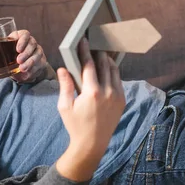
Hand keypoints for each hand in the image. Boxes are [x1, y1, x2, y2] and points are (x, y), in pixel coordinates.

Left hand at [0, 29, 55, 82]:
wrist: (21, 68)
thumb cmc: (7, 57)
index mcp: (19, 38)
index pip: (24, 34)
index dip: (22, 40)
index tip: (17, 48)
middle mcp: (30, 43)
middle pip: (32, 44)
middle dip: (26, 53)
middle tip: (18, 60)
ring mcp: (37, 52)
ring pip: (37, 54)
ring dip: (29, 62)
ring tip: (22, 68)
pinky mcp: (41, 61)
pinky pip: (39, 64)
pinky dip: (33, 70)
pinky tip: (27, 74)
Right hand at [55, 38, 125, 181]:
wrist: (92, 143)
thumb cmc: (75, 125)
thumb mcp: (65, 106)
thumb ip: (65, 85)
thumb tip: (62, 69)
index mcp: (91, 92)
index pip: (88, 65)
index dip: (85, 51)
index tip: (84, 41)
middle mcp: (107, 92)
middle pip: (104, 64)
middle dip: (98, 52)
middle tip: (94, 43)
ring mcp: (117, 96)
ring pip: (114, 71)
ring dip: (108, 61)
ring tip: (101, 53)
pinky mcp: (122, 100)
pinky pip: (118, 80)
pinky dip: (113, 72)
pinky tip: (107, 69)